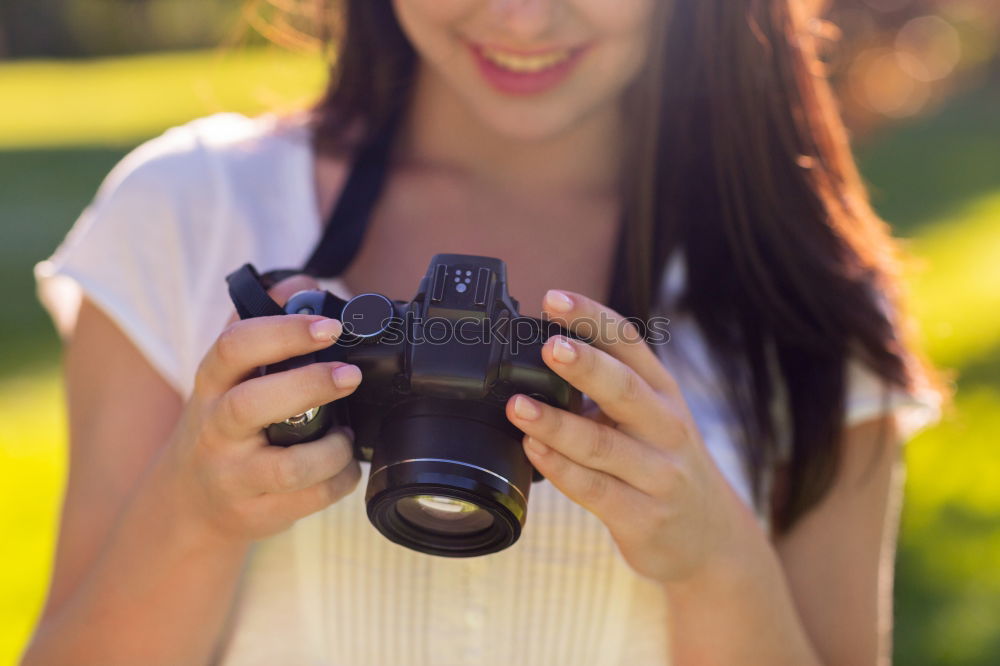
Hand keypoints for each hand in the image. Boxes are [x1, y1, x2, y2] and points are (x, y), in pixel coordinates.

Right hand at [160, 275, 363, 543]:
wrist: (191, 502)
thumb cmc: (225, 424)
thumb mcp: (230, 374)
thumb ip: (262, 322)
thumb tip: (303, 284)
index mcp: (212, 384)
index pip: (234, 347)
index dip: (283, 332)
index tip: (329, 326)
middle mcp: (216, 429)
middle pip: (253, 404)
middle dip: (309, 386)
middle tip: (350, 374)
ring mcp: (233, 476)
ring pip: (287, 466)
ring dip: (332, 449)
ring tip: (347, 435)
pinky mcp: (255, 513)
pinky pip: (308, 500)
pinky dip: (339, 482)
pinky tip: (346, 467)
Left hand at [505, 290, 761, 584]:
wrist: (712, 538)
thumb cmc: (664, 465)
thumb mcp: (651, 417)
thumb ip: (608, 389)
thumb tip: (541, 352)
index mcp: (663, 391)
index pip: (629, 343)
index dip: (591, 318)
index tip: (553, 299)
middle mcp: (666, 427)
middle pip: (623, 389)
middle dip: (585, 365)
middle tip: (549, 346)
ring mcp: (658, 474)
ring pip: (602, 444)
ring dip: (557, 424)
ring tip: (518, 406)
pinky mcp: (643, 517)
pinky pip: (595, 489)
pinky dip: (560, 469)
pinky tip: (533, 450)